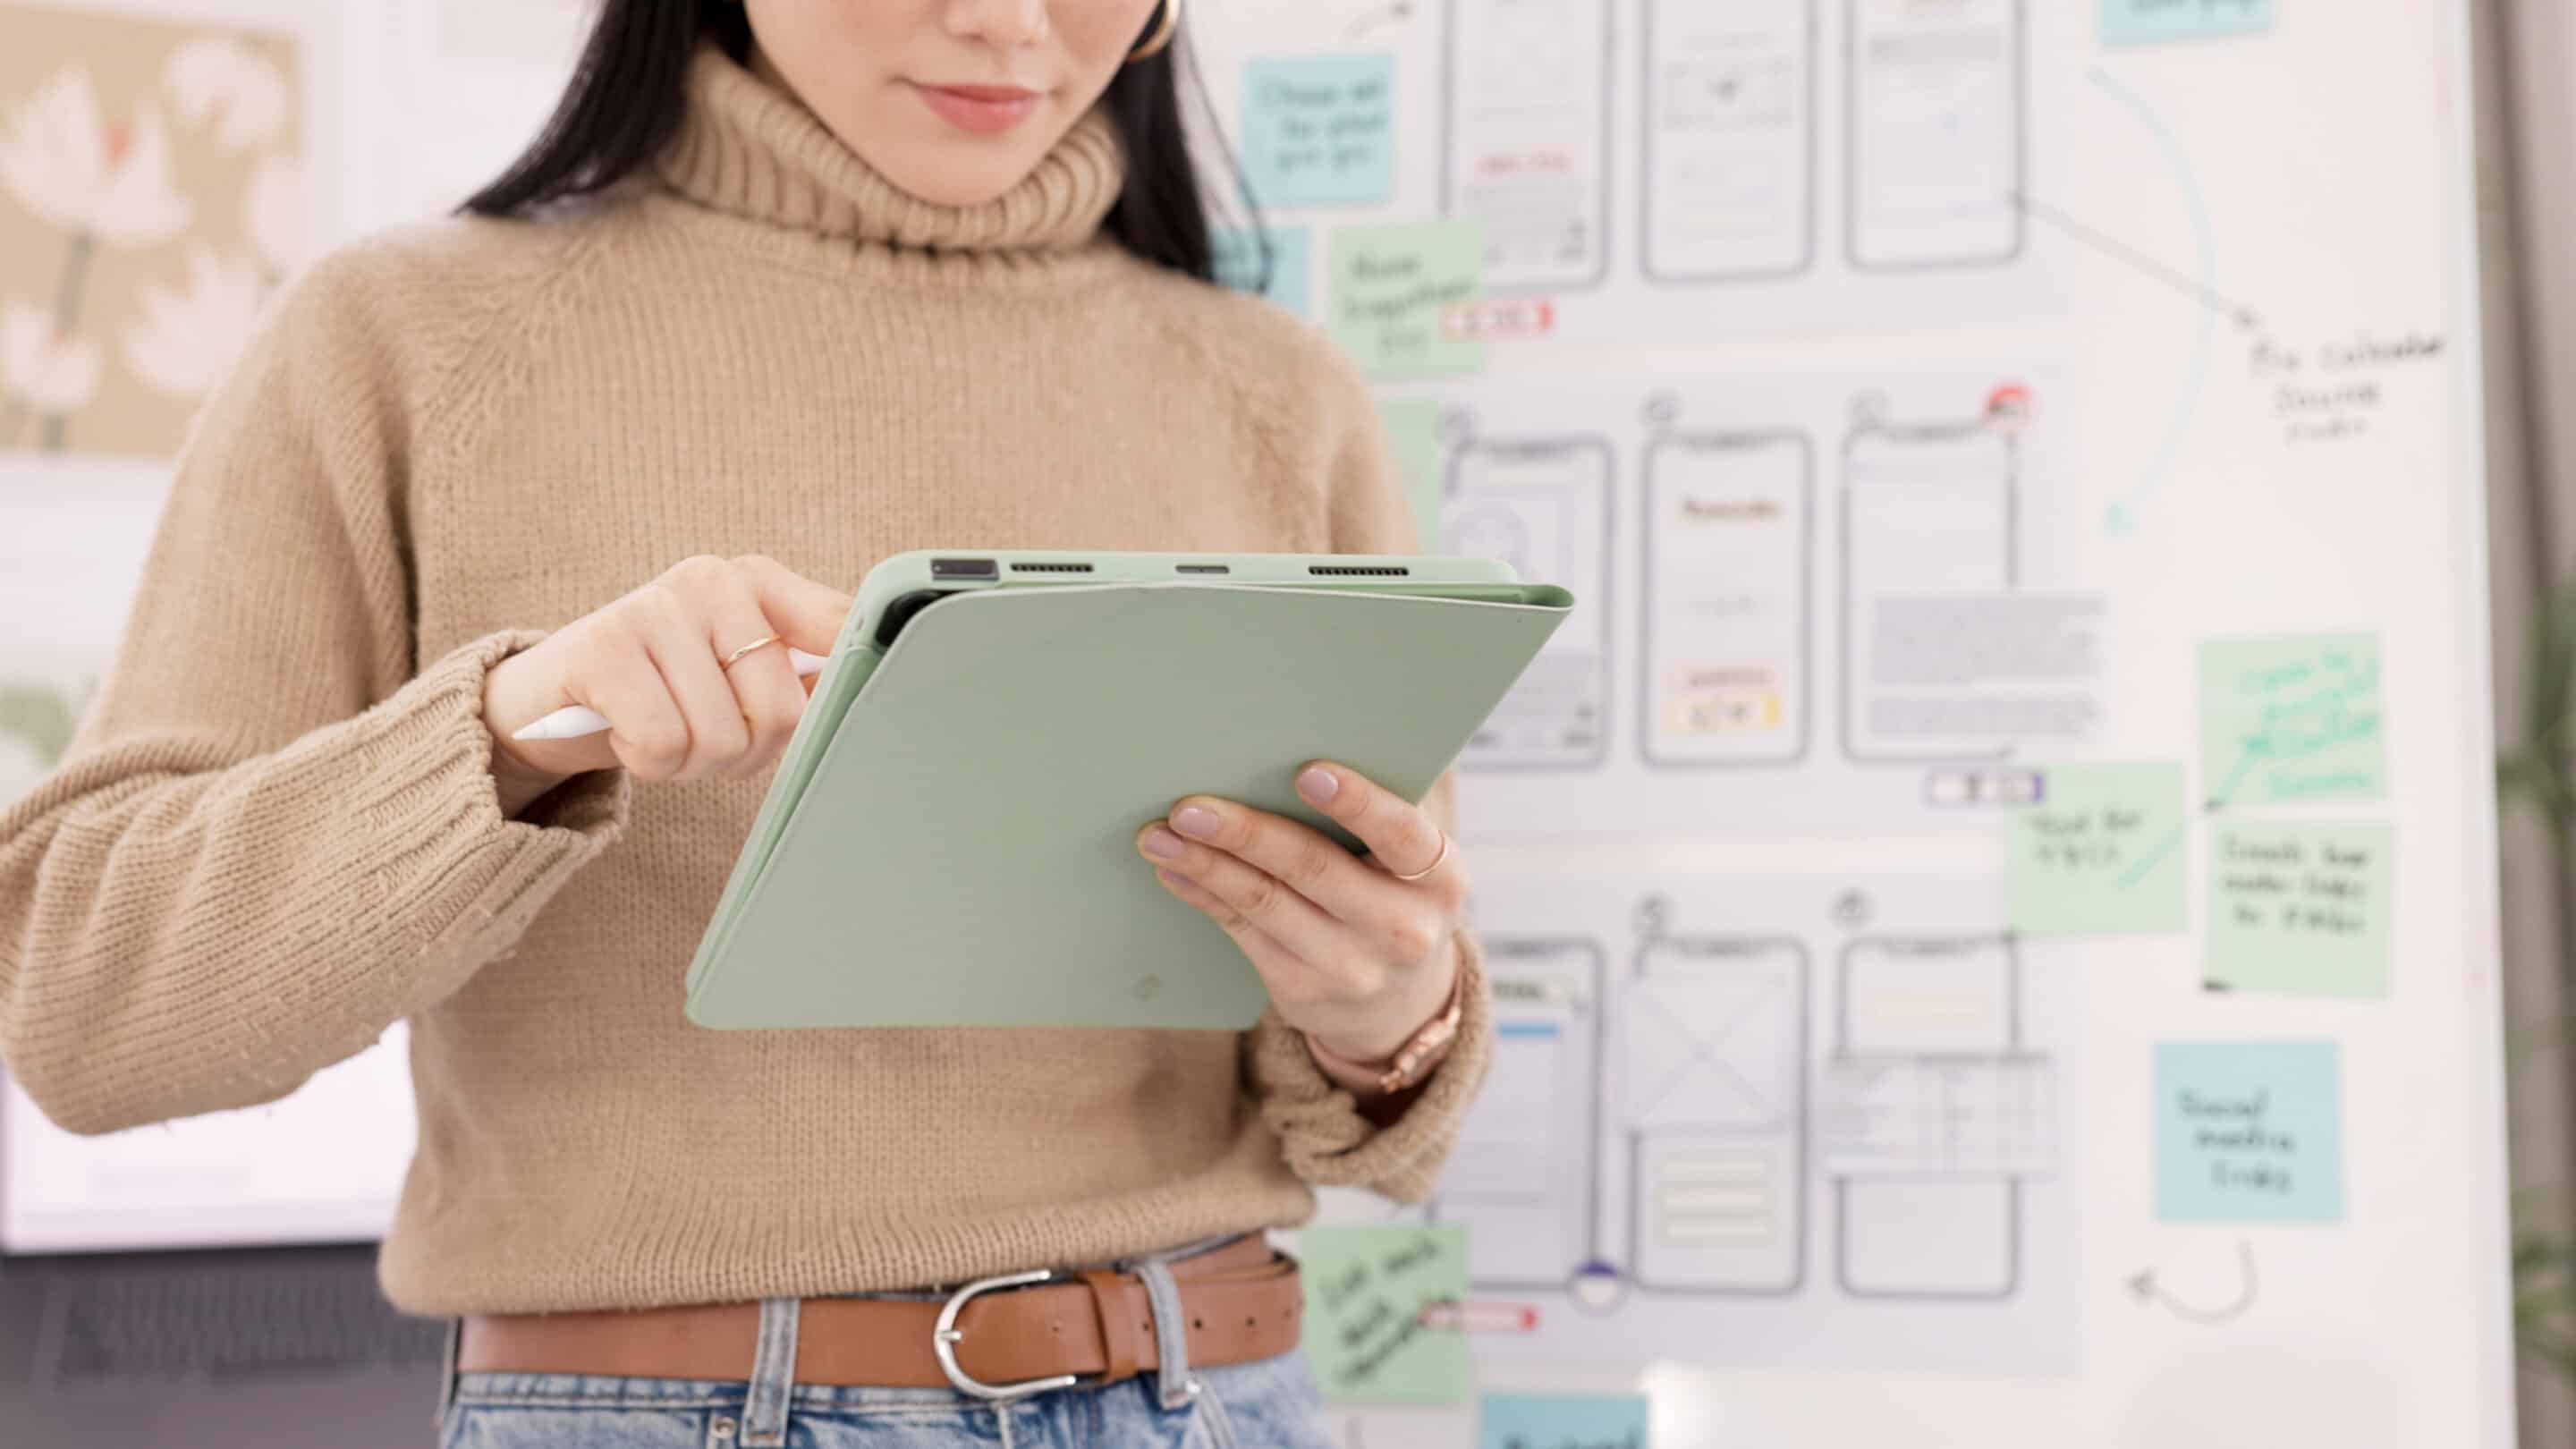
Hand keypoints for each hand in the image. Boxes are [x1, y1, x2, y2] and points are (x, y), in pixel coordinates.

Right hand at [480, 554, 850, 813]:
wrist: (547, 698)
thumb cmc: (663, 693)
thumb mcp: (736, 676)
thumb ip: (801, 678)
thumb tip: (870, 695)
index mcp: (759, 581)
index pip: (843, 628)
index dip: (851, 685)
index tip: (846, 716)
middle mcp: (712, 579)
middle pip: (782, 711)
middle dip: (747, 753)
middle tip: (706, 741)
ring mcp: (655, 606)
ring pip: (723, 737)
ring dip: (692, 765)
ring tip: (661, 734)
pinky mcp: (603, 647)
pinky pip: (663, 743)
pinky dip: (648, 763)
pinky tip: (625, 734)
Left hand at [1135, 761, 1466, 1079]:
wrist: (1399, 1001)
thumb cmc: (1394, 895)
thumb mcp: (1409, 863)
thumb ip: (1369, 816)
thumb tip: (1274, 756)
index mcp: (1439, 877)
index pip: (1400, 834)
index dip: (1356, 802)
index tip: (1307, 771)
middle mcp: (1402, 928)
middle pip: (1313, 868)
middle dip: (1245, 832)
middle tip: (1189, 806)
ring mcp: (1352, 966)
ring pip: (1265, 903)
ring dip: (1206, 864)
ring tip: (1160, 834)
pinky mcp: (1304, 991)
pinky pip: (1243, 931)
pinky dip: (1205, 894)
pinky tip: (1176, 869)